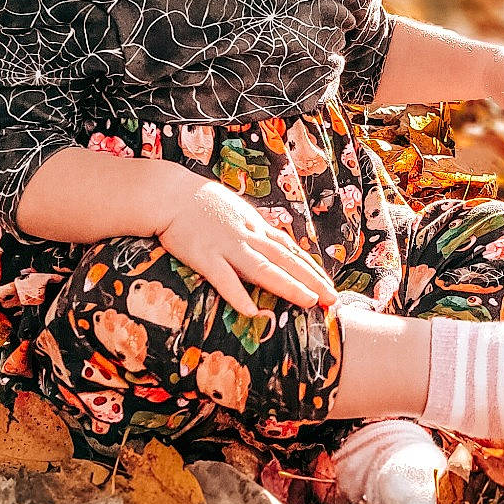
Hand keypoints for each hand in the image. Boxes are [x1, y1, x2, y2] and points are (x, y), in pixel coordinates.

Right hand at [156, 175, 338, 315]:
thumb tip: (271, 241)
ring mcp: (227, 246)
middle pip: (286, 260)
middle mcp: (248, 236)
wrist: (169, 193)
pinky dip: (237, 294)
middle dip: (312, 280)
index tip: (329, 285)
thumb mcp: (235, 211)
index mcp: (256, 226)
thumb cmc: (200, 202)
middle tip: (333, 299)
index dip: (312, 269)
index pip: (291, 250)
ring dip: (288, 285)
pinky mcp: (204, 256)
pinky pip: (223, 278)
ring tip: (309, 302)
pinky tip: (251, 311)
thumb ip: (253, 228)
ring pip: (263, 268)